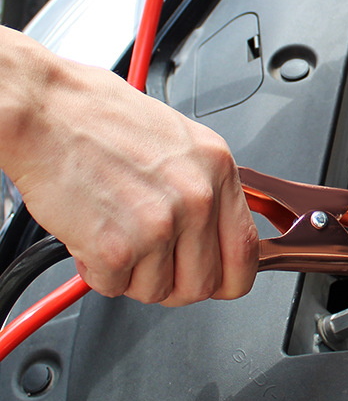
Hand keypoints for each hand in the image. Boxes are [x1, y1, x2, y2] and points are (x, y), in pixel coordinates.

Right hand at [2, 28, 258, 306]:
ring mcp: (160, 224)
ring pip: (157, 291)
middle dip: (172, 280)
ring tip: (115, 230)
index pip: (246, 252)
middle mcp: (197, 198)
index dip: (229, 277)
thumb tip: (218, 235)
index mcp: (218, 169)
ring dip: (132, 273)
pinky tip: (93, 233)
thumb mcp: (182, 144)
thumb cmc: (104, 119)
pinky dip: (98, 271)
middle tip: (149, 258)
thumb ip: (206, 190)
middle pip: (203, 284)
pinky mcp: (118, 247)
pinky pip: (115, 287)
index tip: (216, 278)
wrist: (48, 110)